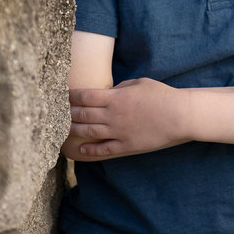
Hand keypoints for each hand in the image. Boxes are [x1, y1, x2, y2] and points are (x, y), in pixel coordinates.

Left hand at [69, 77, 189, 159]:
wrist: (179, 116)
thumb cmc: (161, 95)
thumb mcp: (139, 83)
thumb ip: (120, 88)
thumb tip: (107, 93)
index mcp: (115, 97)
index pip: (85, 96)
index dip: (71, 96)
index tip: (61, 95)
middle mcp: (113, 115)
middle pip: (82, 114)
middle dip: (67, 112)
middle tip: (55, 113)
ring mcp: (118, 132)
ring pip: (88, 132)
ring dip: (73, 130)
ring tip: (62, 130)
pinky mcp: (126, 146)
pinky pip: (103, 149)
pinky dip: (90, 150)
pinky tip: (80, 150)